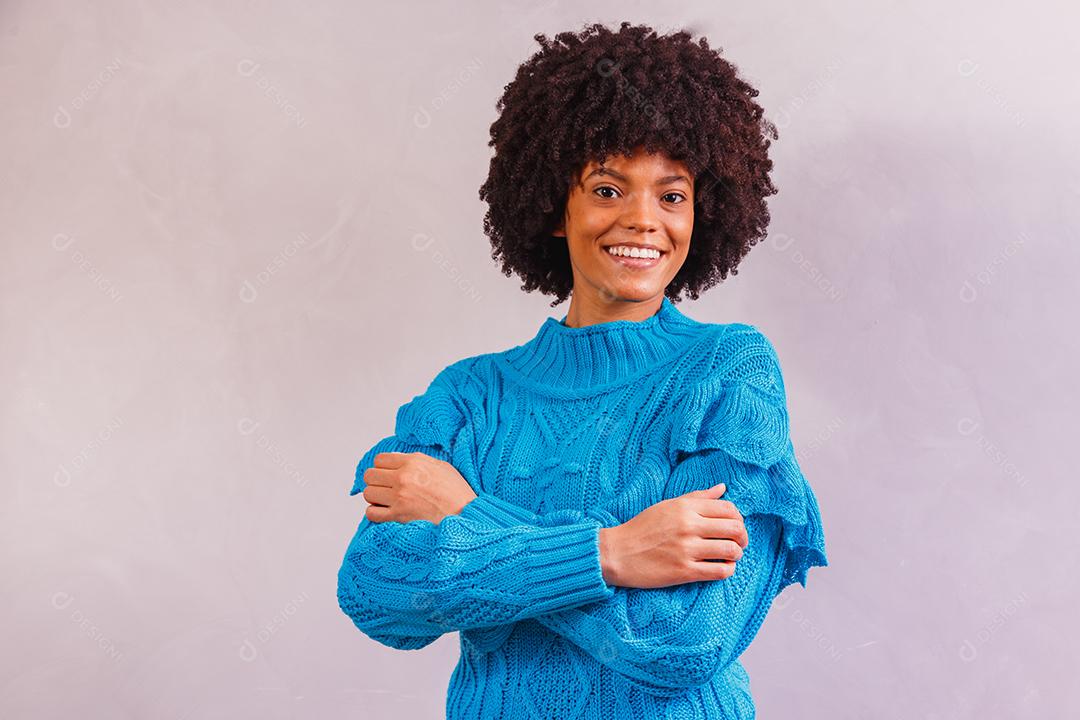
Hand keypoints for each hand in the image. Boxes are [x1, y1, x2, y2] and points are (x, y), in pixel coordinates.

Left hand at [362, 451, 477, 523]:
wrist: (465, 514)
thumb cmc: (456, 492)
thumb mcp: (441, 466)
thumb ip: (418, 461)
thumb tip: (400, 460)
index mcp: (413, 462)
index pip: (379, 460)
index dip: (382, 467)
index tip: (386, 474)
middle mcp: (403, 477)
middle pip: (370, 475)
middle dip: (376, 481)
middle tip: (385, 488)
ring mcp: (399, 497)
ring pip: (368, 493)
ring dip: (375, 497)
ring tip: (386, 501)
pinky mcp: (398, 516)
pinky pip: (371, 513)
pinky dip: (375, 513)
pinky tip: (386, 512)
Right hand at [598, 482, 748, 587]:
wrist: (618, 552)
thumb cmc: (642, 527)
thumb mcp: (668, 505)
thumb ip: (697, 497)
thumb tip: (722, 488)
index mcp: (686, 507)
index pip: (729, 509)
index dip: (739, 518)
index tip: (734, 526)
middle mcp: (689, 526)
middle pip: (735, 529)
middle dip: (743, 537)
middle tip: (739, 543)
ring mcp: (687, 549)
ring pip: (731, 551)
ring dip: (736, 554)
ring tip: (730, 556)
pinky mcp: (684, 571)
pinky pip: (720, 571)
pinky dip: (728, 570)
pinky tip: (722, 567)